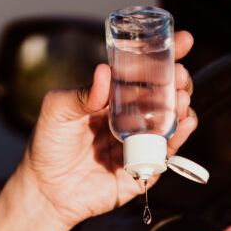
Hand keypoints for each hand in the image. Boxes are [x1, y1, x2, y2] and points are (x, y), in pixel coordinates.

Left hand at [18, 30, 197, 227]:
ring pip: (171, 120)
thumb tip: (105, 72)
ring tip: (181, 97)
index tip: (183, 41)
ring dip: (181, 106)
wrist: (46, 189)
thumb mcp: (57, 111)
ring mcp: (140, 141)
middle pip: (164, 93)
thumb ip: (80, 94)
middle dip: (177, 80)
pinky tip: (184, 122)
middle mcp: (131, 117)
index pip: (143, 72)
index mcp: (113, 98)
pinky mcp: (145, 168)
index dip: (164, 56)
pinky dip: (179, 136)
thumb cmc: (48, 145)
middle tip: (179, 74)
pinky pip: (168, 151)